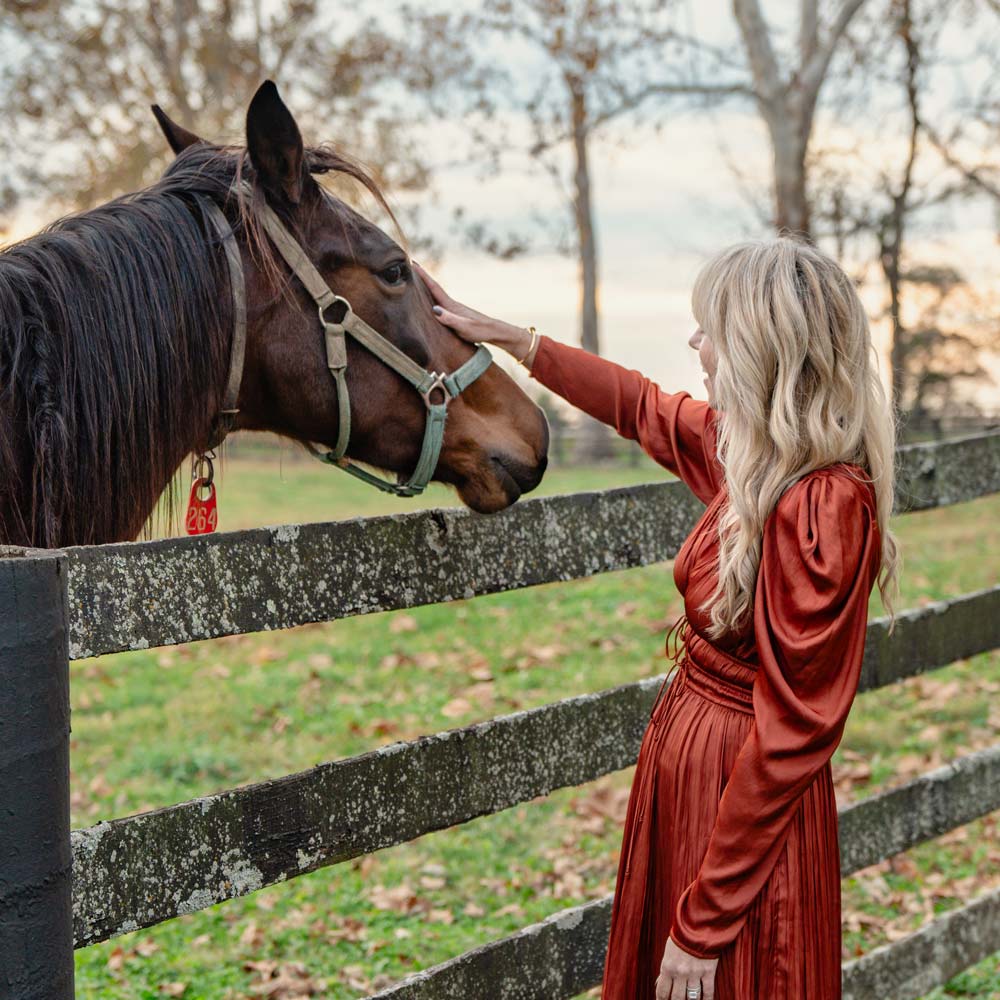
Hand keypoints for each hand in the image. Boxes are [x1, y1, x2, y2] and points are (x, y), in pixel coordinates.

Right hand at [411, 261, 533, 358]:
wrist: (495, 332)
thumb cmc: (480, 331)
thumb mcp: (464, 327)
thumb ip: (450, 320)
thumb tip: (434, 310)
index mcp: (451, 306)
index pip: (434, 287)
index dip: (422, 275)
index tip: (412, 262)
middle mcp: (451, 304)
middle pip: (433, 287)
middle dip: (421, 277)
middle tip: (409, 265)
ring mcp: (454, 309)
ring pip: (436, 295)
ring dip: (425, 286)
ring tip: (414, 280)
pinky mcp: (456, 315)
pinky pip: (439, 303)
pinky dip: (431, 297)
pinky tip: (430, 301)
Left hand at [655, 935, 717, 999]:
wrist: (697, 924)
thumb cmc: (681, 937)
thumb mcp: (668, 952)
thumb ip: (664, 969)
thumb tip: (658, 983)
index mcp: (668, 967)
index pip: (662, 992)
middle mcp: (680, 972)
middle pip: (677, 998)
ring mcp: (695, 973)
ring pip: (692, 998)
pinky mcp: (708, 972)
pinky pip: (708, 992)